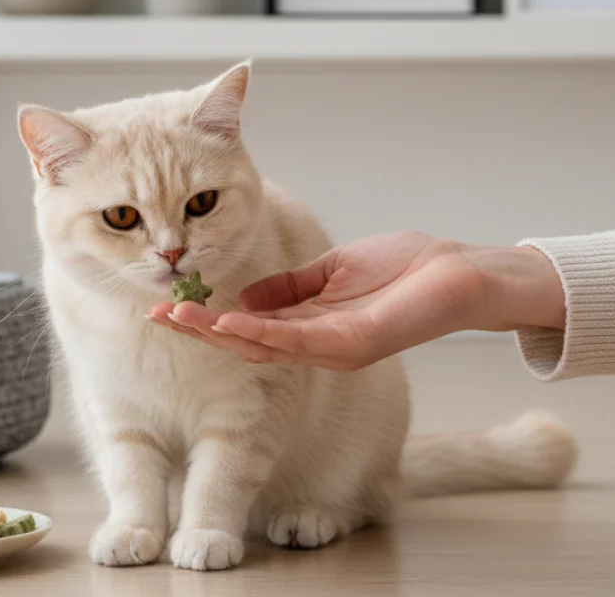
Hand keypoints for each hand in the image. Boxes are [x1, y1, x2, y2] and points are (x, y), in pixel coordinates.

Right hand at [147, 231, 564, 370]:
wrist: (457, 272)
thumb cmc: (405, 267)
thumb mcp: (332, 271)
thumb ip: (290, 287)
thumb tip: (243, 299)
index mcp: (309, 324)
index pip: (247, 327)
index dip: (207, 319)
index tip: (168, 306)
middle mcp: (315, 343)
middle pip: (246, 344)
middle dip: (200, 332)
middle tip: (158, 316)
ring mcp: (332, 347)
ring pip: (263, 347)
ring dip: (219, 335)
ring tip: (181, 319)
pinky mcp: (352, 343)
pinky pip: (297, 343)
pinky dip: (260, 333)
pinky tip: (230, 324)